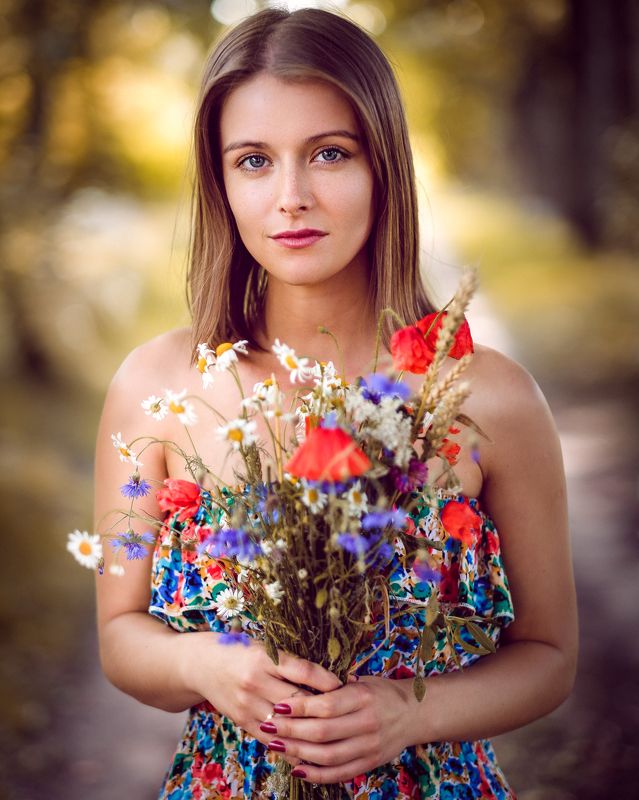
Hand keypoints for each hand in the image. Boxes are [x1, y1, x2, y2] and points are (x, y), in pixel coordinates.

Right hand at [178, 632, 341, 748]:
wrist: (200, 664)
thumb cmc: (237, 649)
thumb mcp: (262, 645)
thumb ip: (288, 658)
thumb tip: (324, 669)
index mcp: (262, 657)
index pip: (302, 670)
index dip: (327, 679)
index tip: (346, 683)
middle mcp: (254, 682)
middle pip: (297, 700)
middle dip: (323, 707)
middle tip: (346, 711)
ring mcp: (246, 704)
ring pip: (286, 724)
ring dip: (310, 730)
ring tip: (334, 733)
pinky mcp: (241, 721)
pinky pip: (271, 739)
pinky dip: (291, 745)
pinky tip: (309, 749)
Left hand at [260, 676, 416, 783]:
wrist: (414, 713)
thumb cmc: (381, 692)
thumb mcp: (362, 680)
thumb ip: (334, 687)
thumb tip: (298, 687)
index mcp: (363, 697)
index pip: (327, 705)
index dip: (300, 707)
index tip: (278, 706)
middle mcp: (368, 722)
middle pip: (323, 732)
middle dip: (291, 731)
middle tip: (268, 726)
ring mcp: (370, 746)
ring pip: (328, 755)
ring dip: (298, 753)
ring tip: (276, 746)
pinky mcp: (370, 763)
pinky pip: (339, 773)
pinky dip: (317, 774)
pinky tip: (297, 768)